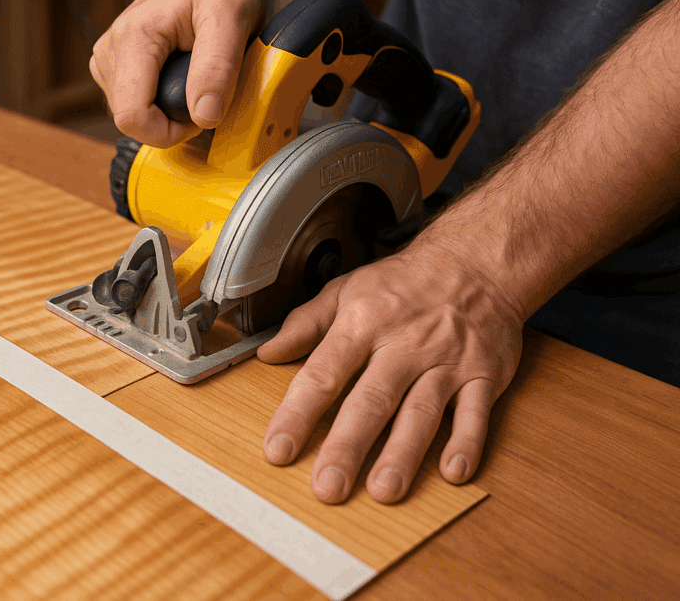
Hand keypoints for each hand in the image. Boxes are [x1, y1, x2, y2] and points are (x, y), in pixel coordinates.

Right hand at [89, 0, 262, 146]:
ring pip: (132, 117)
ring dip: (167, 112)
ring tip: (192, 77)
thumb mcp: (231, 19)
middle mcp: (110, 50)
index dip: (168, 131)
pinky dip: (161, 102)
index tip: (201, 116)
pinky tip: (178, 77)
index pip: (132, 117)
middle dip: (171, 122)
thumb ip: (217, 69)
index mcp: (132, 38)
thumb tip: (204, 116)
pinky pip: (135, 106)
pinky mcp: (115, 69)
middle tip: (204, 92)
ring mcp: (109, 61)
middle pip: (132, 120)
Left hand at [258, 242, 523, 503]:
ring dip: (403, 454)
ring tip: (383, 490)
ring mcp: (446, 361)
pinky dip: (466, 442)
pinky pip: (475, 412)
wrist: (475, 261)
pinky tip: (453, 472)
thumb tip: (267, 353)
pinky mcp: (483, 374)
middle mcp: (403, 344)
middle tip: (328, 486)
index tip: (279, 449)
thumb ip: (305, 324)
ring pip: (421, 412)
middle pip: (371, 401)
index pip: (324, 374)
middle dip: (348, 446)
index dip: (298, 413)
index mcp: (363, 323)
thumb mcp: (346, 289)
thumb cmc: (404, 281)